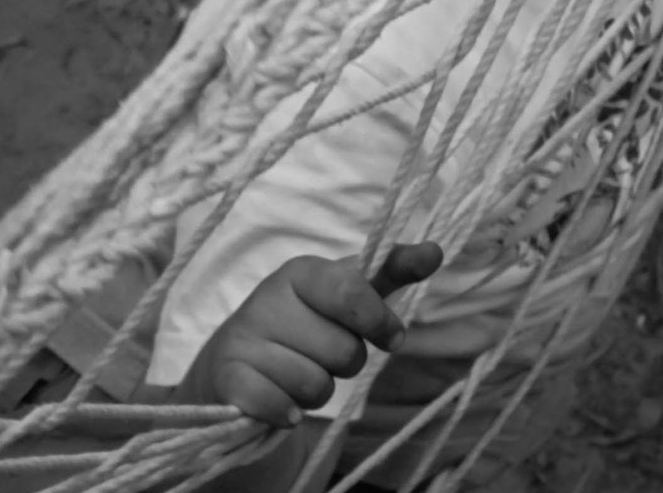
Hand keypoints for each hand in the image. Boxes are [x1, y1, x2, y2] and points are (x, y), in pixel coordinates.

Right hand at [175, 242, 442, 425]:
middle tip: (321, 354)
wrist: (234, 365)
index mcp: (301, 272)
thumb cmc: (302, 326)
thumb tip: (435, 249)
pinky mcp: (228, 377)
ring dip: (315, 390)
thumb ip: (388, 272)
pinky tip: (281, 405)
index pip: (351, 291)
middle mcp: (268, 297)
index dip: (378, 321)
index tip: (392, 337)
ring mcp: (245, 337)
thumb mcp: (343, 295)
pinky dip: (286, 412)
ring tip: (295, 375)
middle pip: (344, 352)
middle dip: (342, 363)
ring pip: (316, 385)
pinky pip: (278, 404)